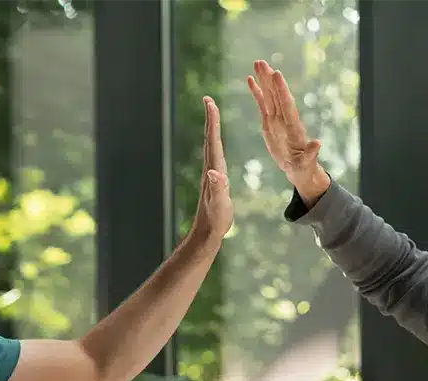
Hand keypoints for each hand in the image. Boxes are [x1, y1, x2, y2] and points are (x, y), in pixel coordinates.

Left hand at [189, 96, 233, 246]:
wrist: (207, 233)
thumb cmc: (216, 221)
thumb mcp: (220, 205)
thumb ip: (218, 189)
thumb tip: (214, 172)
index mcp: (214, 170)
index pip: (213, 141)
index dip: (212, 121)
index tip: (209, 101)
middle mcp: (211, 168)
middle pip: (210, 138)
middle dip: (211, 118)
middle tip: (208, 99)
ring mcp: (212, 174)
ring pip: (211, 145)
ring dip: (212, 128)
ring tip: (212, 114)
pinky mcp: (214, 180)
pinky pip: (215, 155)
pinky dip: (216, 143)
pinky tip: (216, 143)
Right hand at [248, 60, 328, 200]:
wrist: (297, 167)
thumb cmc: (303, 166)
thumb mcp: (307, 162)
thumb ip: (311, 152)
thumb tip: (317, 143)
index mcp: (293, 126)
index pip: (287, 105)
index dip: (282, 90)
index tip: (277, 74)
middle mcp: (285, 118)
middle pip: (276, 95)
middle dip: (269, 79)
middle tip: (261, 62)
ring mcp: (277, 118)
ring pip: (269, 95)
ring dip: (263, 79)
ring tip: (257, 63)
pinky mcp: (269, 121)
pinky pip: (262, 103)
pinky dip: (256, 91)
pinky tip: (250, 78)